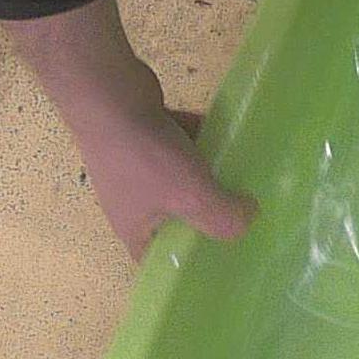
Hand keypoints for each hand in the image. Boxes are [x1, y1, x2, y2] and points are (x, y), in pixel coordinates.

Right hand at [79, 100, 254, 258]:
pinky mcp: (145, 136)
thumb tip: (248, 219)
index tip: (228, 256)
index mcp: (135, 229)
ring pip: (183, 179)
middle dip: (211, 214)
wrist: (109, 94)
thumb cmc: (145, 157)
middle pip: (180, 218)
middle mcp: (133, 203)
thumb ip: (223, 217)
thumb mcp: (191, 197)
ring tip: (249, 174)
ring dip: (210, 175)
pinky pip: (181, 145)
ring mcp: (138, 167)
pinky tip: (233, 134)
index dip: (191, 263)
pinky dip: (202, 141)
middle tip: (248, 212)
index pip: (163, 260)